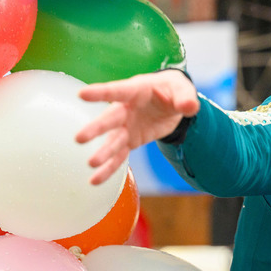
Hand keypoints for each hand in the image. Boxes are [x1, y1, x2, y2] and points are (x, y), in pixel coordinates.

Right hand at [75, 70, 199, 185]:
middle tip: (79, 138)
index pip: (118, 90)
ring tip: (91, 163)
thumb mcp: (183, 90)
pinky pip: (119, 156)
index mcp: (137, 91)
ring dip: (103, 152)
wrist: (172, 102)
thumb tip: (190, 107)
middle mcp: (126, 109)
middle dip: (96, 128)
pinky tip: (95, 180)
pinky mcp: (131, 141)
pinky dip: (109, 168)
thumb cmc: (173, 90)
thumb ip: (186, 98)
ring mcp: (126, 126)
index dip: (101, 92)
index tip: (82, 93)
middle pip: (110, 119)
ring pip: (113, 140)